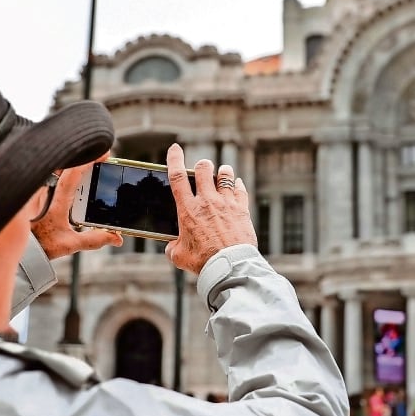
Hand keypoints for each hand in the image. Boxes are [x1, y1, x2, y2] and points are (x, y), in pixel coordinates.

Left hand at [31, 157, 122, 259]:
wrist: (20, 248)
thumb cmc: (39, 245)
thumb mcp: (69, 244)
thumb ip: (94, 240)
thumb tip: (115, 237)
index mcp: (57, 202)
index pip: (73, 174)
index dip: (90, 160)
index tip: (104, 154)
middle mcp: (45, 191)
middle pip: (63, 163)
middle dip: (82, 156)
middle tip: (97, 156)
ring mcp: (37, 189)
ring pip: (53, 166)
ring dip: (69, 161)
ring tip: (84, 161)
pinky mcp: (32, 190)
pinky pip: (45, 171)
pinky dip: (57, 168)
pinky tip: (64, 171)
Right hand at [163, 144, 256, 273]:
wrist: (229, 266)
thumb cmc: (203, 262)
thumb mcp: (179, 256)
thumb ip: (173, 246)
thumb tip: (173, 246)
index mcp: (188, 210)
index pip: (177, 177)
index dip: (175, 159)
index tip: (175, 149)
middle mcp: (207, 201)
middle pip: (203, 168)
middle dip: (202, 165)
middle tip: (202, 170)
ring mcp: (226, 203)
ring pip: (225, 174)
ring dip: (221, 172)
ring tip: (221, 174)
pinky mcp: (241, 209)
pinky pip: (240, 188)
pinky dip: (237, 184)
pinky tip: (236, 185)